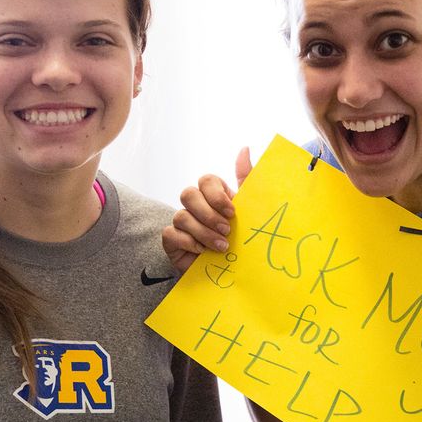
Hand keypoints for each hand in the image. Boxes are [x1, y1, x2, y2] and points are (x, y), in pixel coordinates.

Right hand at [161, 148, 251, 273]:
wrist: (232, 273)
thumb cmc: (241, 241)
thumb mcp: (250, 210)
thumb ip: (247, 178)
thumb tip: (244, 148)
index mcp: (214, 196)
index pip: (206, 180)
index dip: (216, 195)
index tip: (233, 212)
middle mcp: (196, 206)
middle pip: (188, 194)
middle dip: (209, 213)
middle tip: (227, 230)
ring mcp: (182, 222)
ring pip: (181, 215)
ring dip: (204, 232)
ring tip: (221, 247)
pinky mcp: (172, 240)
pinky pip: (171, 233)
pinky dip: (189, 242)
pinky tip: (202, 252)